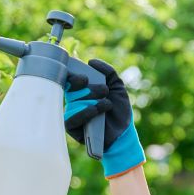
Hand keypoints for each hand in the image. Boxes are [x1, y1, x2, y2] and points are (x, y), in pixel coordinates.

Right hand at [63, 59, 145, 177]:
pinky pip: (71, 118)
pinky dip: (84, 113)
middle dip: (87, 86)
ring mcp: (72, 113)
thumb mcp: (117, 87)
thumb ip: (108, 72)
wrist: (124, 133)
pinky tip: (96, 111)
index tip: (86, 77)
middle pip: (71, 88)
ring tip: (106, 104)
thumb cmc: (119, 111)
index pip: (70, 78)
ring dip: (92, 100)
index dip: (73, 75)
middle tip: (103, 90)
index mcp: (82, 90)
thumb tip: (91, 61)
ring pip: (74, 102)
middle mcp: (74, 100)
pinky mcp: (72, 128)